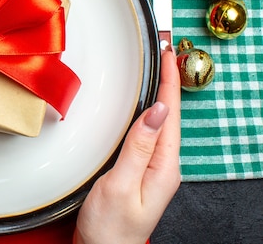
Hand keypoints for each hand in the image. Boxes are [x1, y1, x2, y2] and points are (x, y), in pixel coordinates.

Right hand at [74, 48, 180, 243]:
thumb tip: (156, 112)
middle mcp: (163, 167)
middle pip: (169, 116)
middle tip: (165, 54)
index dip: (170, 83)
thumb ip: (138, 147)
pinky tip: (144, 107)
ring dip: (160, 95)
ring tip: (159, 72)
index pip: (170, 116)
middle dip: (169, 82)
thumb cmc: (109, 228)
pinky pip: (148, 135)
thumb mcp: (120, 184)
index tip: (169, 56)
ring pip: (159, 124)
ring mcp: (152, 170)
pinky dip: (148, 113)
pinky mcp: (139, 172)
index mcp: (163, 167)